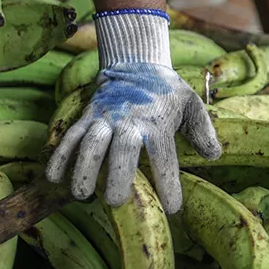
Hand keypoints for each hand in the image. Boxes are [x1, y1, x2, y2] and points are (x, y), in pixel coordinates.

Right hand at [44, 10, 220, 211]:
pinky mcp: (87, 116)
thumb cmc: (167, 91)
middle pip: (122, 149)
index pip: (164, 156)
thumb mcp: (192, 104)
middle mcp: (129, 120)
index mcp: (158, 122)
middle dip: (117, 175)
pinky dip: (60, 156)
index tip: (173, 207)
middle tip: (116, 200)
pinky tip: (54, 178)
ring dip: (84, 168)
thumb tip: (214, 156)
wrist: (136, 61)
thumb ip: (203, 130)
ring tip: (81, 194)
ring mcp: (105, 118)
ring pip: (91, 142)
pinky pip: (70, 136)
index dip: (168, 182)